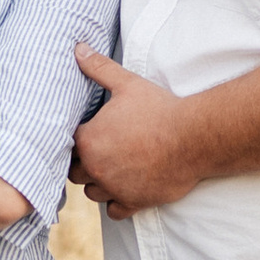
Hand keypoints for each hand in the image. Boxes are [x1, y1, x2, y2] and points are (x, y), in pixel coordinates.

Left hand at [71, 47, 200, 212]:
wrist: (193, 137)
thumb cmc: (159, 108)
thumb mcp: (127, 83)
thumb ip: (98, 67)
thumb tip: (78, 48)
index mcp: (89, 140)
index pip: (66, 145)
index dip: (77, 138)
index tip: (89, 133)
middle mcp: (96, 168)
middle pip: (74, 172)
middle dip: (84, 162)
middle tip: (100, 151)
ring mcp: (114, 188)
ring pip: (92, 193)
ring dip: (98, 183)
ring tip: (112, 168)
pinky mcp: (134, 202)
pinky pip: (113, 212)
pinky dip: (116, 202)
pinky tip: (126, 188)